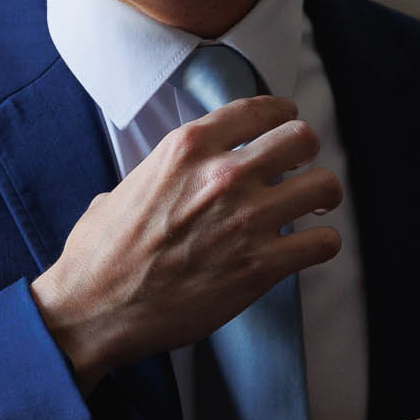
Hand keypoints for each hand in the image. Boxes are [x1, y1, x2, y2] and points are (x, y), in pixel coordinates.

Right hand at [31, 96, 340, 391]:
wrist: (95, 309)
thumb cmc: (101, 254)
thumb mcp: (125, 187)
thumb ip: (161, 173)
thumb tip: (169, 181)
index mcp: (188, 147)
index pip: (260, 109)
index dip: (282, 115)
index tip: (285, 125)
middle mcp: (223, 175)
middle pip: (301, 139)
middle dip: (305, 153)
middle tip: (299, 170)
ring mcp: (246, 221)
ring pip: (323, 186)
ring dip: (322, 197)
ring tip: (312, 208)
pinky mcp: (260, 266)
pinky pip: (323, 242)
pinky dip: (321, 243)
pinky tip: (306, 247)